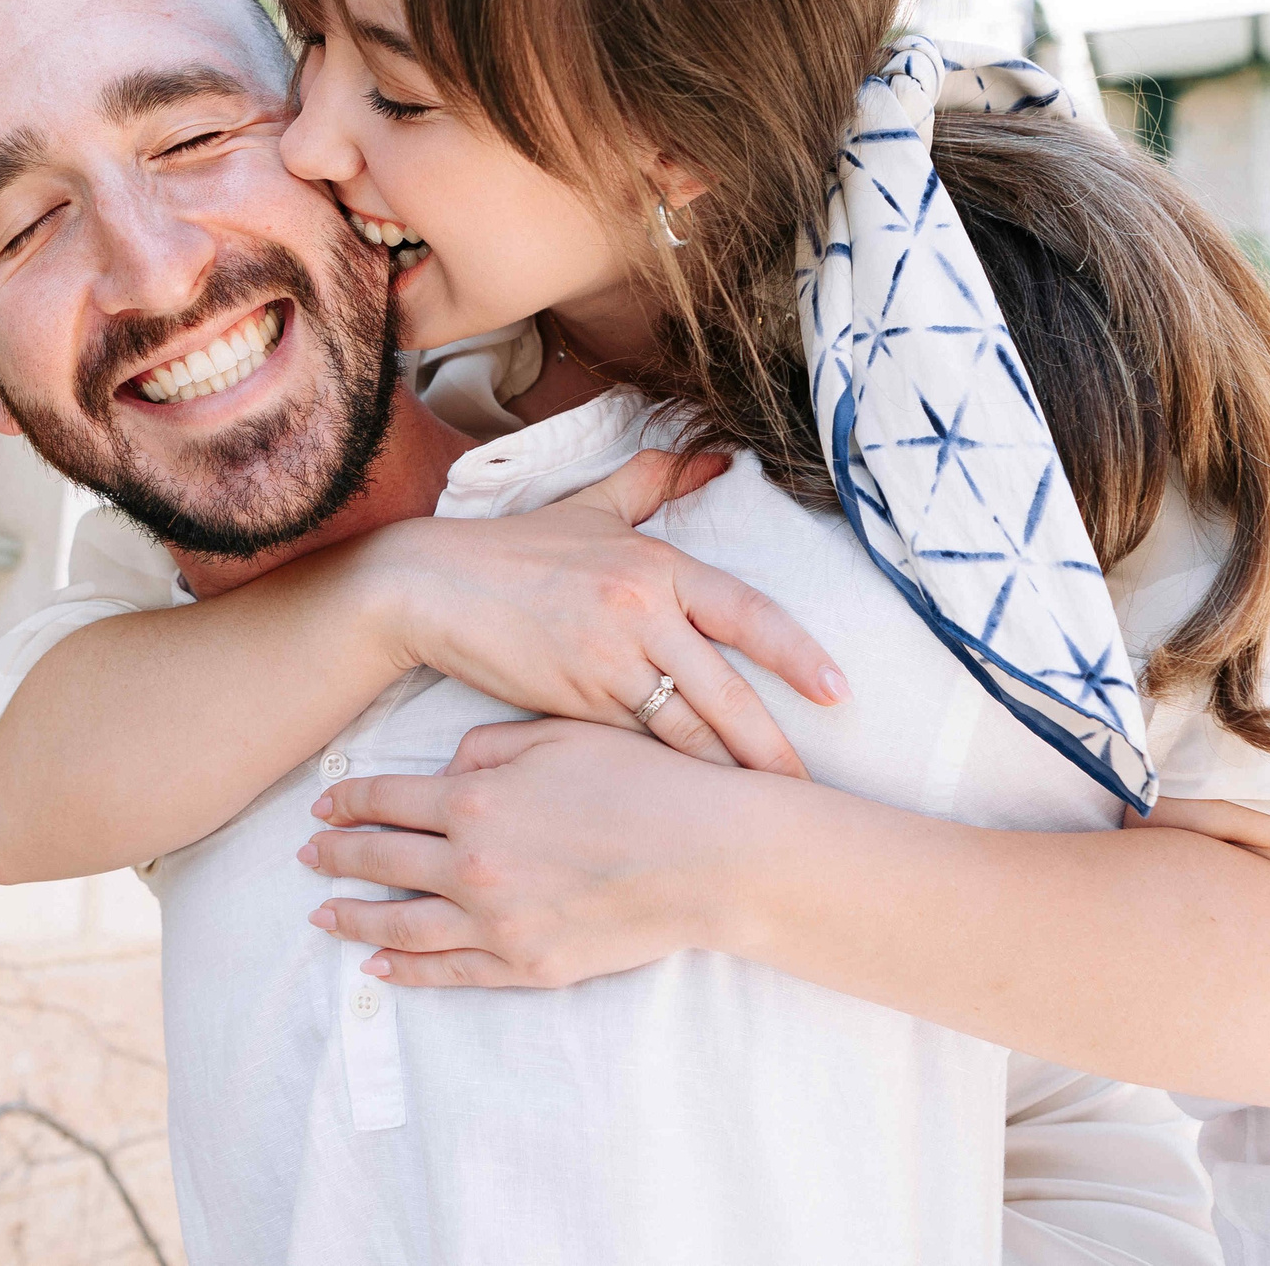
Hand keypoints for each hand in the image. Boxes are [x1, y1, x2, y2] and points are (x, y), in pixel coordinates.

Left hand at [298, 718, 760, 987]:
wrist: (708, 857)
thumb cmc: (644, 783)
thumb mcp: (562, 736)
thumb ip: (491, 749)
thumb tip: (447, 771)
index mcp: (475, 800)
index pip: (388, 800)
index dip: (348, 800)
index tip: (322, 803)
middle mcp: (472, 865)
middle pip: (383, 861)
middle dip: (337, 856)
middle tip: (306, 854)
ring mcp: (497, 923)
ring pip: (401, 924)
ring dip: (353, 917)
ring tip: (321, 913)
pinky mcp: (527, 966)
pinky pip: (449, 971)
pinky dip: (407, 969)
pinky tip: (378, 964)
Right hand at [364, 450, 843, 774]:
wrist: (432, 587)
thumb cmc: (515, 551)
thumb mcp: (591, 509)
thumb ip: (656, 481)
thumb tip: (719, 458)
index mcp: (657, 565)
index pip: (747, 613)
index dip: (796, 655)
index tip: (837, 692)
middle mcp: (641, 613)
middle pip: (724, 692)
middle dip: (770, 746)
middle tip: (807, 787)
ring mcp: (606, 662)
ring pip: (683, 730)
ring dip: (725, 772)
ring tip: (759, 809)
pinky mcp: (572, 705)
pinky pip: (631, 745)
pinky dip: (662, 775)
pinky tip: (688, 802)